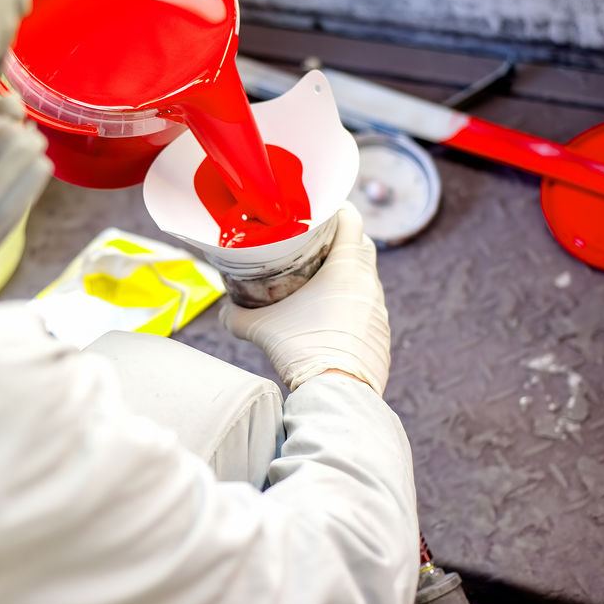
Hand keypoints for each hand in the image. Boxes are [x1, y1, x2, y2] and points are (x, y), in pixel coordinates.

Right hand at [220, 202, 390, 393]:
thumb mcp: (262, 328)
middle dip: (342, 242)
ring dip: (347, 277)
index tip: (320, 211)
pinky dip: (352, 307)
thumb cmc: (302, 350)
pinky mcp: (381, 337)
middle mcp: (370, 285)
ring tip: (320, 283)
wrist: (337, 393)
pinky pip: (368, 311)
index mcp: (348, 269)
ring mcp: (379, 312)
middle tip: (316, 245)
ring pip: (366, 281)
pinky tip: (331, 319)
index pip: (352, 222)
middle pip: (362, 247)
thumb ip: (237, 316)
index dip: (338, 210)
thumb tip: (223, 312)